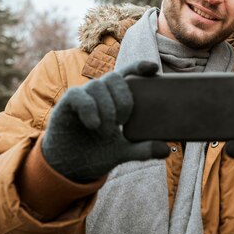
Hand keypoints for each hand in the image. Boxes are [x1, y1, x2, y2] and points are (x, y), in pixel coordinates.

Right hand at [41, 61, 169, 182]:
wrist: (70, 166)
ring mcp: (83, 95)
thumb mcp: (123, 151)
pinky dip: (90, 109)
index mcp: (115, 97)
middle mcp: (100, 91)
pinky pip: (80, 96)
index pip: (128, 74)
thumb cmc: (99, 151)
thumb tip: (166, 150)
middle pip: (115, 77)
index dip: (139, 67)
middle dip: (123, 99)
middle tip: (123, 122)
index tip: (153, 68)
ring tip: (105, 132)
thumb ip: (143, 149)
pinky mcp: (67, 103)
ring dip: (106, 109)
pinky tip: (94, 125)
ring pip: (98, 86)